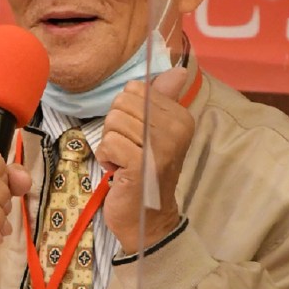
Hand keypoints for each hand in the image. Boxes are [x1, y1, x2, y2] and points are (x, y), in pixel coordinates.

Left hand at [95, 67, 193, 253]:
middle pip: (122, 103)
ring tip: (124, 161)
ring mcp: (159, 148)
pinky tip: (119, 171)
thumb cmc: (146, 172)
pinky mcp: (141, 165)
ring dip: (110, 144)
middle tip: (128, 150)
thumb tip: (177, 71)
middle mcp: (175, 130)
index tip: (138, 136)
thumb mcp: (157, 132)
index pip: (136, 89)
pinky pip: (108, 142)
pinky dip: (106, 158)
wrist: (147, 218)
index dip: (127, 112)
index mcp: (181, 118)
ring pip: (113, 122)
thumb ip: (163, 99)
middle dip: (115, 126)